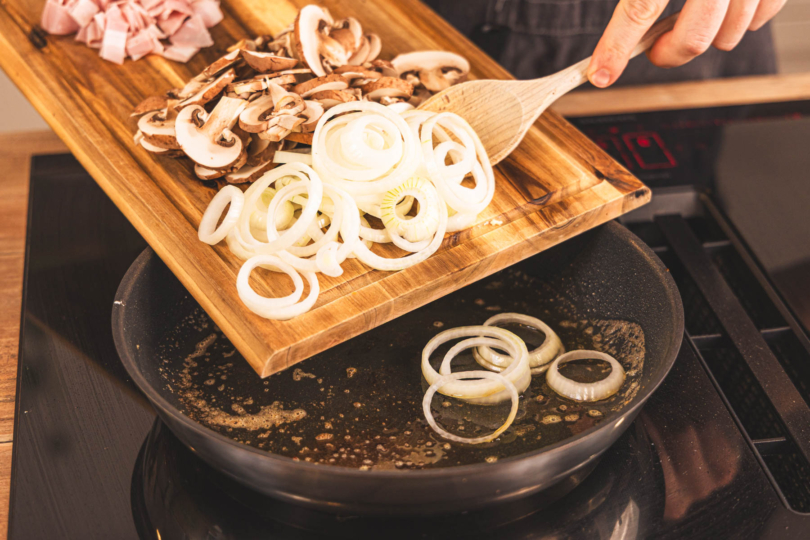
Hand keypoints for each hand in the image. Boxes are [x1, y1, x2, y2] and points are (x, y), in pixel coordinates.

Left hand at [587, 0, 786, 87]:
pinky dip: (745, 20)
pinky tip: (729, 10)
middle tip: (656, 49)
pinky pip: (763, 14)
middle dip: (669, 52)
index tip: (600, 74)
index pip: (640, 9)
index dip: (616, 47)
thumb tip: (620, 24)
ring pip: (731, 33)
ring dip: (709, 37)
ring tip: (695, 19)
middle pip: (692, 36)